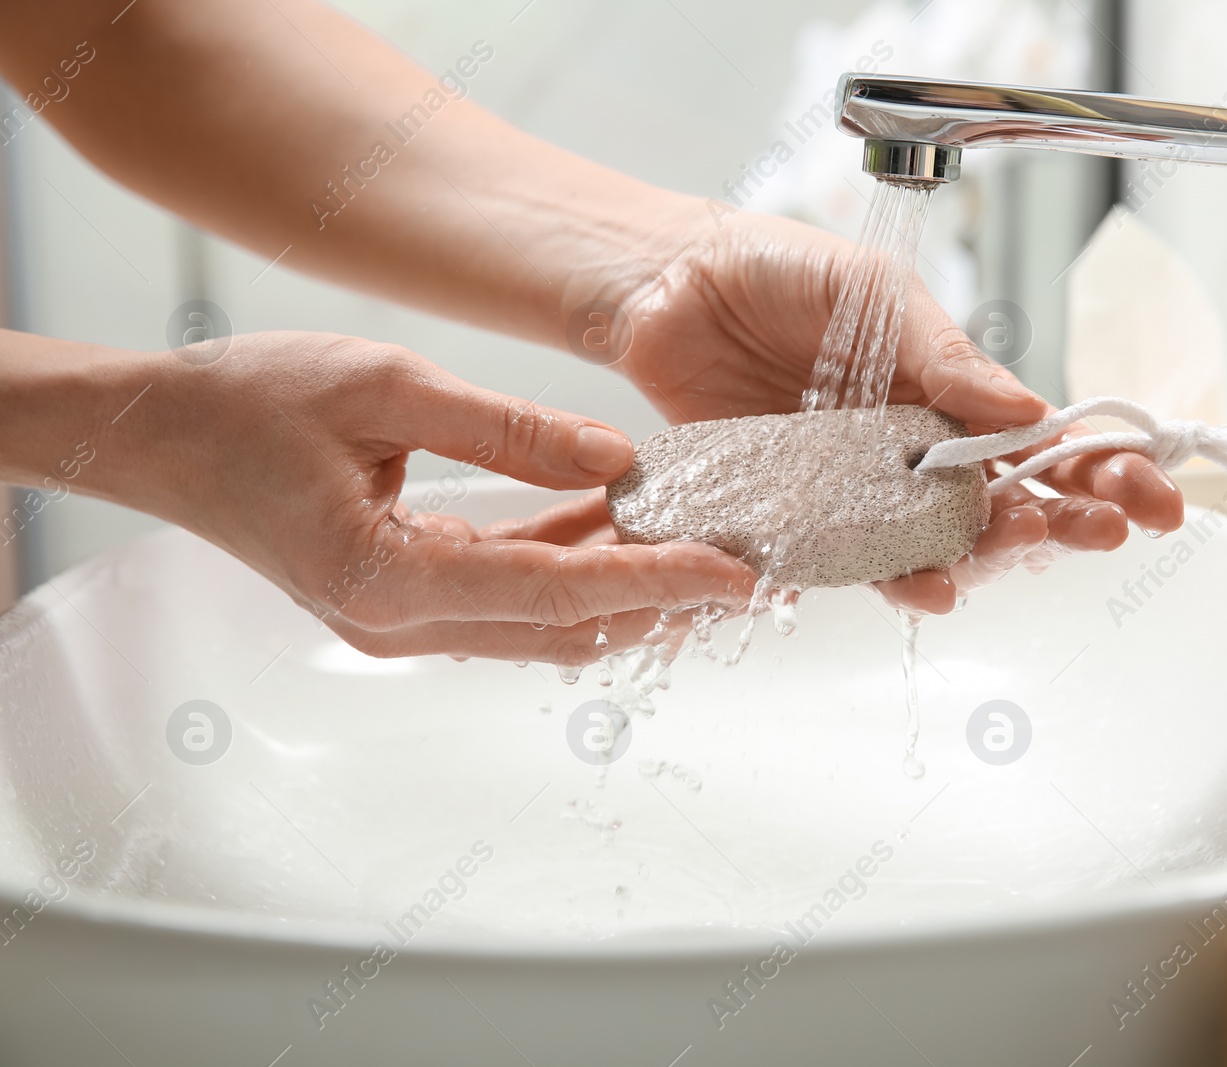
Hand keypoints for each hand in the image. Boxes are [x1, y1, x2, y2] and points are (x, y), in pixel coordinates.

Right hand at [106, 332, 754, 662]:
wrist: (157, 436)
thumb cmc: (247, 405)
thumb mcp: (387, 388)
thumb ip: (511, 430)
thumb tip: (619, 459)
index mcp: (390, 579)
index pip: (561, 593)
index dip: (659, 583)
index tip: (735, 573)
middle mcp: (400, 623)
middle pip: (567, 627)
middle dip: (663, 598)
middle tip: (745, 562)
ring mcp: (401, 621)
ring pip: (546, 620)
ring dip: (623, 585)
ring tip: (703, 540)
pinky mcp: (405, 599)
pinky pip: (510, 595)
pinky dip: (571, 564)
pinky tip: (621, 519)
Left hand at [603, 206, 1183, 612]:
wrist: (667, 286)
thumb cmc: (776, 273)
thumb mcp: (874, 293)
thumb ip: (944, 355)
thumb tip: (1029, 411)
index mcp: (946, 393)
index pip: (1040, 442)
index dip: (1100, 470)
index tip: (1155, 495)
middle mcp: (910, 452)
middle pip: (1004, 503)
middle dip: (1066, 520)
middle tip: (1108, 530)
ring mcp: (857, 490)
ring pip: (938, 542)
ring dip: (986, 554)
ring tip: (1018, 549)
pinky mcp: (797, 515)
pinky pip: (851, 559)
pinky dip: (891, 577)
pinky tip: (927, 586)